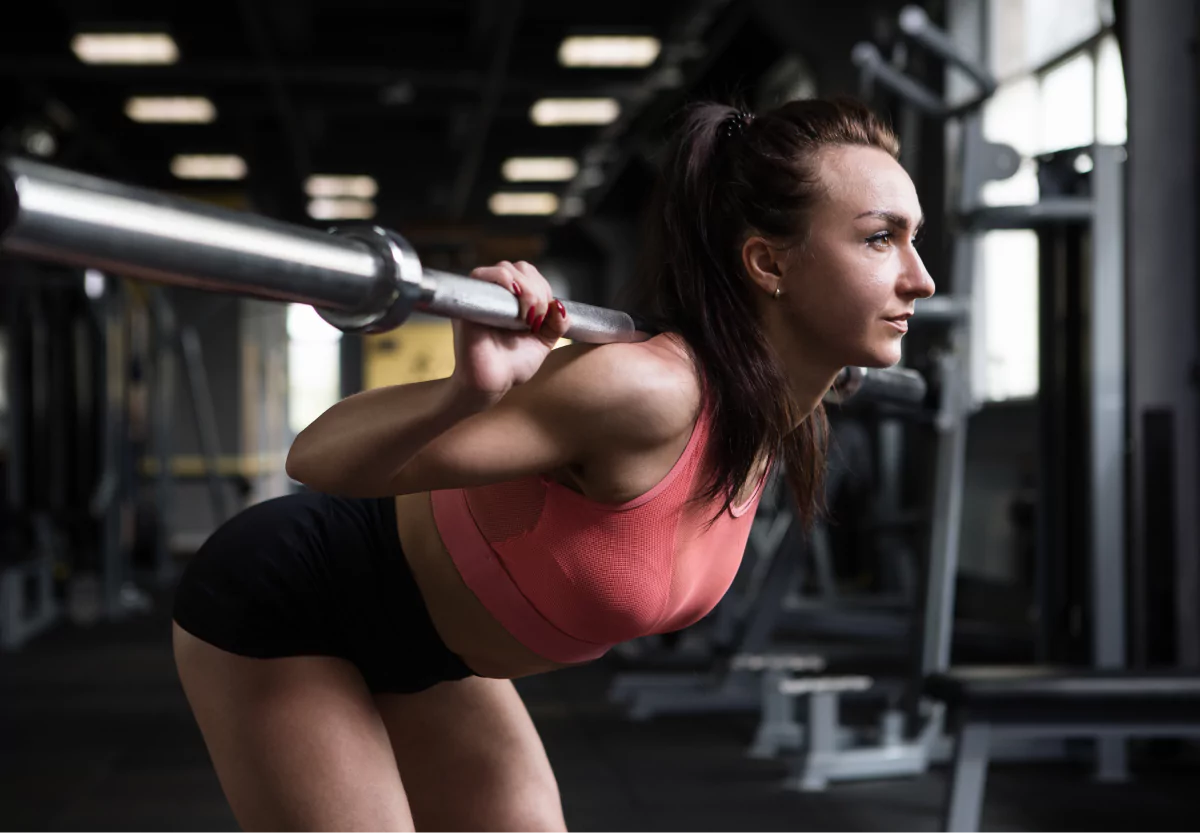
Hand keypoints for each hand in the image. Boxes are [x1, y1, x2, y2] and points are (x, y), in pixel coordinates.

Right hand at [449, 260, 569, 397]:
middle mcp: (495, 294)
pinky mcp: (468, 300)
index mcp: (512, 300)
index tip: (545, 315)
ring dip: (526, 289)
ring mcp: (480, 295)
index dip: (543, 288)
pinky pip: (482, 275)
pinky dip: (503, 280)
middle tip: (536, 320)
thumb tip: (560, 305)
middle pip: (520, 268)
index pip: (530, 273)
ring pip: (506, 269)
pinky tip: (515, 302)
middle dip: (537, 290)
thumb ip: (556, 324)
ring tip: (527, 318)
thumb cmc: (511, 365)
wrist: (491, 384)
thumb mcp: (543, 342)